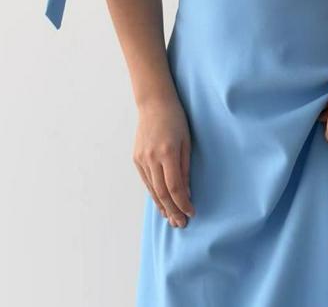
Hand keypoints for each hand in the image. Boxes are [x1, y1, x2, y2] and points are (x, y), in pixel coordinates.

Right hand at [133, 98, 195, 227]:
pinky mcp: (136, 159)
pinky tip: (161, 204)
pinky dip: (154, 195)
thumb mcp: (186, 142)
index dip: (183, 203)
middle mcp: (152, 158)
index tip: (192, 213)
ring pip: (152, 190)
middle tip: (181, 224)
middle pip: (162, 193)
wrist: (154, 104)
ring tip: (172, 219)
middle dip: (173, 211)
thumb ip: (185, 168)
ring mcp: (142, 159)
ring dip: (162, 207)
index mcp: (167, 152)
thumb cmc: (176, 120)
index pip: (175, 187)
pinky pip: (147, 182)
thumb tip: (187, 193)